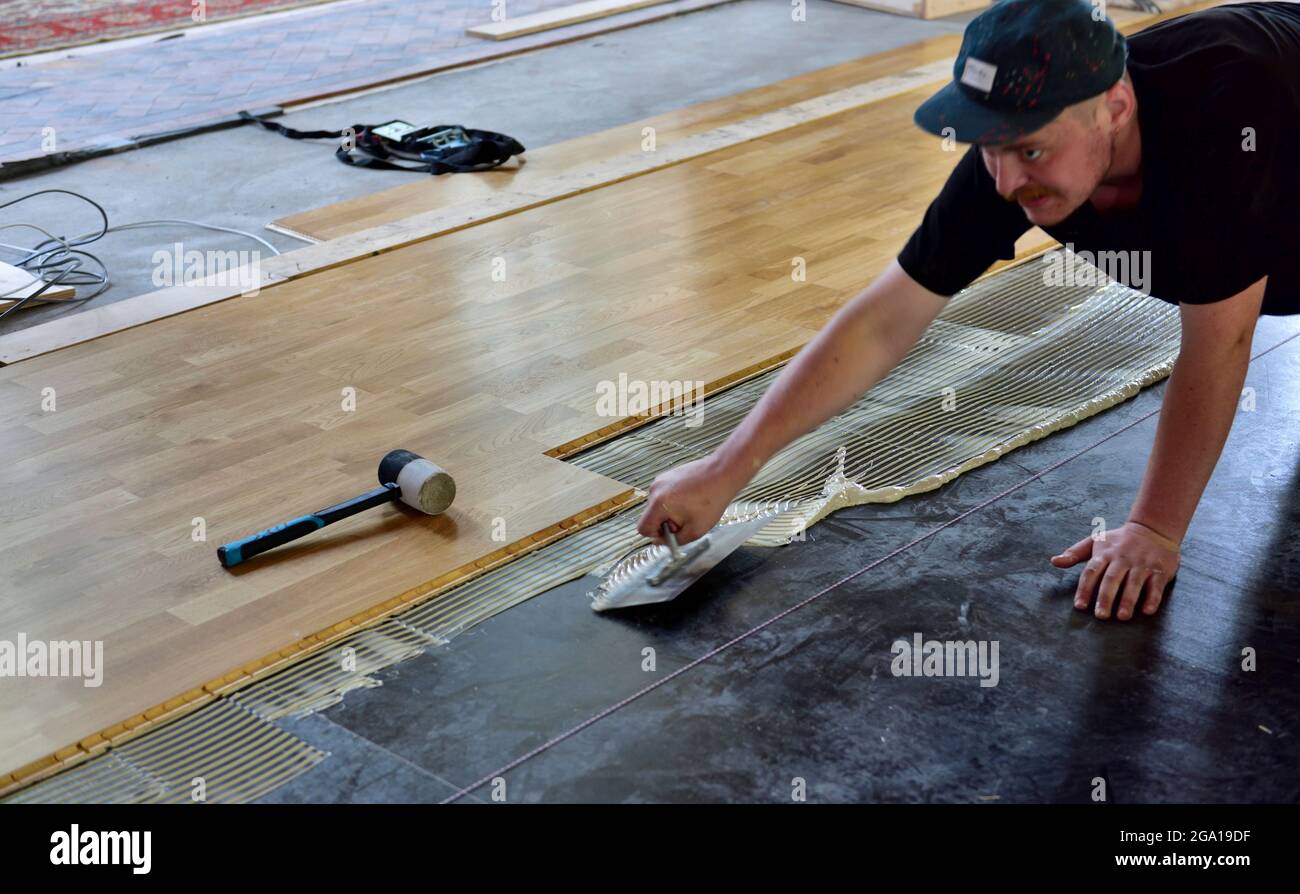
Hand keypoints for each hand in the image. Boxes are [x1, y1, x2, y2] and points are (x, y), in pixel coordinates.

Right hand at [636, 455, 742, 545]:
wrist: (722, 473)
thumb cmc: (711, 499)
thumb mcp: (695, 530)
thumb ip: (674, 540)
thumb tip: (660, 541)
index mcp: (658, 503)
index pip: (643, 527)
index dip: (656, 535)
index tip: (671, 533)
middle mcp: (655, 490)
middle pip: (651, 516)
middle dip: (666, 522)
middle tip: (686, 519)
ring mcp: (660, 480)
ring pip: (658, 505)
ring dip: (670, 511)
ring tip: (691, 507)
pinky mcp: (667, 475)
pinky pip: (664, 494)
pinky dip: (674, 500)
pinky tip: (691, 498)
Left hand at [1050, 521, 1180, 619]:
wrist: (1153, 528)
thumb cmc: (1119, 540)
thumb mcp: (1096, 541)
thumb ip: (1074, 553)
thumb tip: (1054, 562)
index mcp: (1105, 554)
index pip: (1091, 572)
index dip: (1084, 589)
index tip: (1079, 606)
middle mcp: (1123, 559)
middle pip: (1112, 579)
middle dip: (1105, 598)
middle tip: (1100, 616)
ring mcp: (1142, 565)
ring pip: (1134, 583)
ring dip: (1128, 600)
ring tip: (1121, 616)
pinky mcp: (1159, 570)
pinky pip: (1156, 586)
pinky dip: (1152, 598)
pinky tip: (1146, 611)